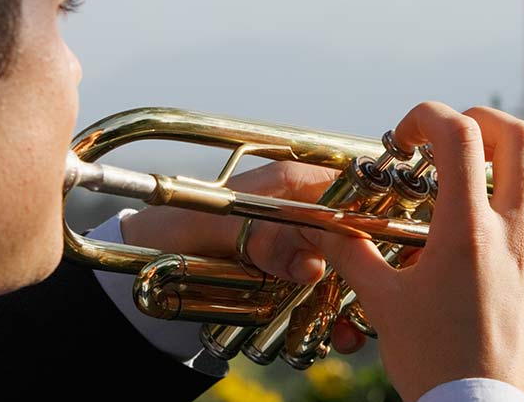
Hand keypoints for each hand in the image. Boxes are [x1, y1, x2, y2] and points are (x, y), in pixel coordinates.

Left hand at [118, 160, 367, 352]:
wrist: (140, 264)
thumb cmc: (172, 230)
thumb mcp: (210, 229)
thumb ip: (262, 239)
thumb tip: (313, 265)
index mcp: (292, 184)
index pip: (353, 191)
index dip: (374, 220)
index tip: (383, 258)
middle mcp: (304, 215)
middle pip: (358, 239)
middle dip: (371, 273)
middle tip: (373, 303)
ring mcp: (301, 251)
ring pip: (348, 274)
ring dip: (356, 303)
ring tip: (354, 332)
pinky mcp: (293, 282)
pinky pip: (325, 300)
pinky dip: (334, 320)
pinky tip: (338, 338)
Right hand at [314, 102, 523, 400]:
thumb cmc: (433, 364)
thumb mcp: (383, 306)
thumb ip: (354, 256)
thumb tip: (329, 229)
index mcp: (468, 232)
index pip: (460, 136)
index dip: (428, 116)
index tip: (404, 137)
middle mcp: (513, 234)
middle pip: (523, 138)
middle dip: (484, 119)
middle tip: (452, 134)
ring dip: (520, 154)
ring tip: (486, 165)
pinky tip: (496, 225)